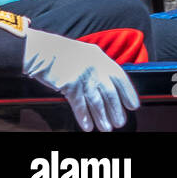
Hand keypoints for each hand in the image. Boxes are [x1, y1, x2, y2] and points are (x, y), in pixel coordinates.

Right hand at [22, 28, 139, 130]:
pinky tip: (88, 126)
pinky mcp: (68, 85)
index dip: (128, 93)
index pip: (121, 78)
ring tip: (107, 128)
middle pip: (110, 92)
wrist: (43, 50)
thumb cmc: (65, 53)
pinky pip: (78, 104)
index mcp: (102, 59)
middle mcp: (95, 68)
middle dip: (116, 109)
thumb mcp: (88, 54)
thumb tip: (112, 80)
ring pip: (96, 101)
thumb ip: (100, 66)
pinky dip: (84, 117)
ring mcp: (82, 77)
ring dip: (102, 116)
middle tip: (120, 122)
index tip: (133, 106)